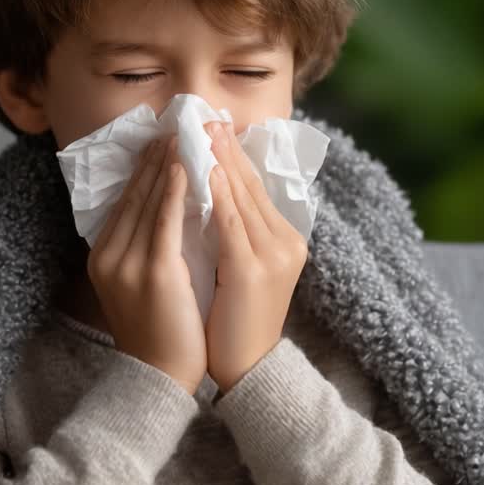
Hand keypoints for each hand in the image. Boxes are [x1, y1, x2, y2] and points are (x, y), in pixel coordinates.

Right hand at [88, 135, 207, 395]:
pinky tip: (187, 165)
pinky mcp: (153, 269)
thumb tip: (161, 211)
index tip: (160, 140)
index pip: (125, 201)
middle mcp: (109, 254)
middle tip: (173, 125)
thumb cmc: (160, 331)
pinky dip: (175, 188)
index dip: (144, 168)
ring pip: (147, 199)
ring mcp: (127, 262)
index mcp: (104, 256)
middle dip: (154, 157)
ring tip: (183, 134)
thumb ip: (143, 249)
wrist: (160, 376)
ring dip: (166, 162)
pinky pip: (164, 218)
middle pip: (133, 194)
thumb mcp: (140, 284)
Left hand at [203, 120, 307, 393]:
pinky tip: (200, 170)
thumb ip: (236, 234)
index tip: (214, 126)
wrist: (248, 369)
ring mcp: (272, 254)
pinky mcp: (252, 268)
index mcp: (285, 239)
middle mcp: (285, 241)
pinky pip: (229, 221)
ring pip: (241, 195)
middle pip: (251, 183)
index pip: (256, 186)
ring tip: (199, 131)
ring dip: (218, 160)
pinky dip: (215, 192)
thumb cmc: (236, 320)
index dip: (234, 155)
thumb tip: (212, 194)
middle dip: (226, 148)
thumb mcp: (242, 268)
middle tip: (205, 115)